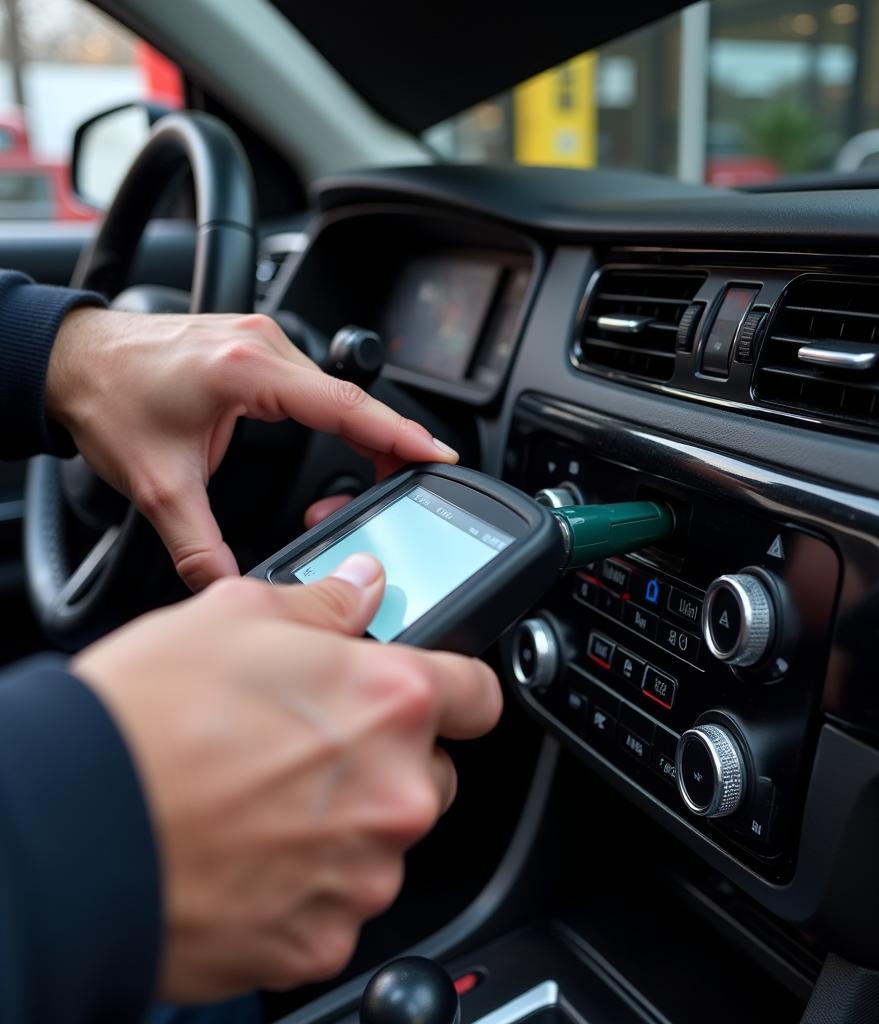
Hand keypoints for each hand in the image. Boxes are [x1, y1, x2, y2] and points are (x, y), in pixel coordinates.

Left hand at [46, 308, 457, 590]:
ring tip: (380, 476)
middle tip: (411, 484)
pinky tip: (348, 442)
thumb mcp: (155, 484)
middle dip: (388, 444)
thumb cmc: (107, 397)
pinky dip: (340, 417)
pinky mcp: (259, 348)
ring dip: (363, 432)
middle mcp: (264, 347)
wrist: (71, 360)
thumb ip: (197, 544)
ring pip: (337, 391)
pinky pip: (317, 384)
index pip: (345, 404)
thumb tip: (228, 586)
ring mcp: (264, 342)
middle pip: (352, 399)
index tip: (437, 455)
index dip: (398, 433)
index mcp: (247, 372)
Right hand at [72, 553, 501, 1000]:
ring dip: (347, 825)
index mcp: (391, 702)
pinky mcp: (324, 937)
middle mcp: (396, 790)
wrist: (74, 827)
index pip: (478, 693)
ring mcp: (364, 873)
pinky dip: (308, 885)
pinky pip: (339, 904)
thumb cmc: (148, 717)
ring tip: (265, 804)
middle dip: (387, 761)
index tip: (439, 696)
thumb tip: (364, 586)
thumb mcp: (237, 615)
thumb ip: (325, 604)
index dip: (457, 690)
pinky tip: (251, 855)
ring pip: (384, 841)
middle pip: (430, 774)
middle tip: (311, 750)